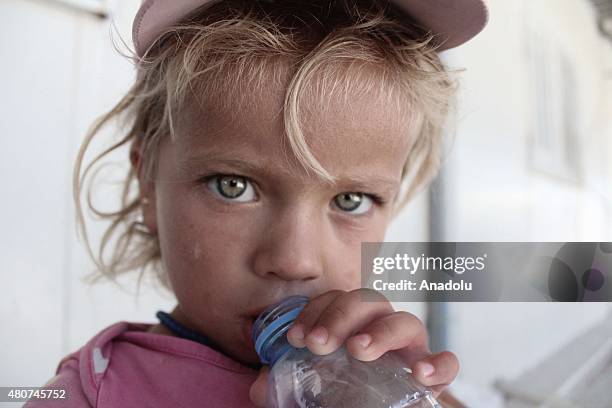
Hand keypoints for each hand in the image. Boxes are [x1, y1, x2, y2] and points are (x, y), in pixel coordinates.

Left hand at [249, 289, 458, 405]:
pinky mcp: (432, 374)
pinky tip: (420, 374)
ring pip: (405, 321)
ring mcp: (409, 351)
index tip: (296, 337)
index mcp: (351, 328)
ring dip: (380, 331)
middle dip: (341, 315)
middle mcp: (381, 332)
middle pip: (369, 302)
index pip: (335, 301)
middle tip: (318, 342)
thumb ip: (284, 384)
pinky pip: (447, 361)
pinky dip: (440, 363)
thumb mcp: (305, 392)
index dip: (315, 310)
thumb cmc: (338, 399)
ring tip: (358, 349)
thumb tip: (261, 384)